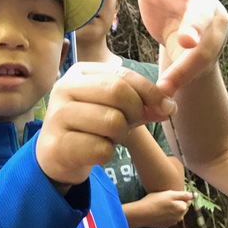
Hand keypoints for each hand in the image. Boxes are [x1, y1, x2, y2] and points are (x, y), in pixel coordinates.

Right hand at [36, 62, 175, 186]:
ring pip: (112, 122)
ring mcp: (58, 116)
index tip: (167, 108)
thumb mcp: (117, 108)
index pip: (124, 75)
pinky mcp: (57, 144)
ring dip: (120, 136)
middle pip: (118, 93)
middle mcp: (64, 88)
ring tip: (108, 137)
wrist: (57, 155)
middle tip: (129, 125)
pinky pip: (101, 149)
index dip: (151, 92)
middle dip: (135, 113)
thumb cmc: (92, 126)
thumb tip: (170, 106)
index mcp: (80, 72)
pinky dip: (106, 154)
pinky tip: (95, 151)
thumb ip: (143, 103)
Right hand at [124, 0, 227, 95]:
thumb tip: (164, 95)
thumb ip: (178, 76)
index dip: (188, 67)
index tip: (171, 87)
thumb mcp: (188, 67)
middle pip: (201, 12)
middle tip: (187, 43)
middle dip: (194, 27)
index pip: (203, 50)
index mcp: (215, 28)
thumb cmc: (190, 52)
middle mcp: (203, 2)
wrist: (185, 34)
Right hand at [139, 190, 193, 227]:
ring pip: (176, 213)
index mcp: (182, 208)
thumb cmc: (155, 201)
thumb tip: (195, 195)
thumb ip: (184, 195)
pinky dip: (167, 214)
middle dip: (177, 203)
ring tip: (162, 205)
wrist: (142, 214)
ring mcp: (173, 222)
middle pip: (182, 207)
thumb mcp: (170, 194)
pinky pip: (170, 218)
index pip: (187, 200)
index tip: (171, 194)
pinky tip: (159, 211)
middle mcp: (180, 217)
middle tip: (166, 199)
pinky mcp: (166, 225)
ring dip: (173, 209)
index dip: (179, 196)